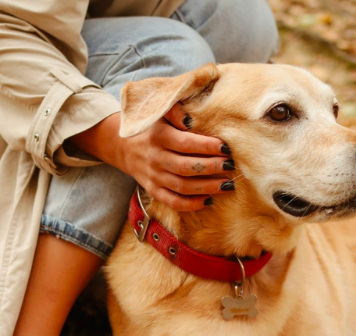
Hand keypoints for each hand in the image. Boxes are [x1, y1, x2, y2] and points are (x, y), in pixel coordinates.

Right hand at [68, 104, 234, 211]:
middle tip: (230, 165)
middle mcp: (155, 157)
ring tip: (227, 184)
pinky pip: (172, 201)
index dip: (207, 146)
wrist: (125, 146)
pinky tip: (208, 199)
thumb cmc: (153, 127)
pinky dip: (191, 204)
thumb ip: (176, 111)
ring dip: (207, 187)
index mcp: (158, 136)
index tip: (226, 147)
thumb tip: (192, 119)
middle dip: (212, 167)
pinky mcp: (153, 190)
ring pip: (182, 186)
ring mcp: (153, 176)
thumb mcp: (161, 112)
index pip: (185, 143)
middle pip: (186, 167)